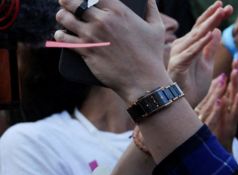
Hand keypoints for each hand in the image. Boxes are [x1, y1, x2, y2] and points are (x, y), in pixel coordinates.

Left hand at [54, 0, 171, 102]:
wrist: (145, 82)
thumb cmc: (152, 55)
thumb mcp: (157, 29)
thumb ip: (152, 8)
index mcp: (118, 11)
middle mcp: (102, 20)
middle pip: (73, 2)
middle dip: (67, 1)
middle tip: (66, 3)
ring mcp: (92, 35)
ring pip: (64, 18)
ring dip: (62, 16)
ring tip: (63, 17)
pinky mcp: (85, 50)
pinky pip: (63, 38)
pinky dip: (60, 35)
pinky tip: (61, 34)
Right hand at [168, 1, 232, 105]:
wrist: (184, 103)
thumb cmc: (193, 85)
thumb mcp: (207, 64)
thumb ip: (211, 48)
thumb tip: (216, 31)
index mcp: (191, 46)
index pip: (204, 28)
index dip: (215, 17)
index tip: (228, 8)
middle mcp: (184, 46)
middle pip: (200, 28)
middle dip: (213, 16)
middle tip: (225, 5)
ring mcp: (180, 54)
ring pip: (196, 37)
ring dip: (208, 24)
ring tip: (219, 13)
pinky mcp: (179, 64)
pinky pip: (191, 52)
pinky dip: (200, 43)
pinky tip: (209, 34)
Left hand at [196, 59, 237, 149]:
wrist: (217, 155)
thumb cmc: (217, 134)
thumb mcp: (217, 113)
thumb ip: (219, 96)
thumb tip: (221, 80)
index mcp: (228, 106)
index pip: (232, 86)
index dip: (235, 72)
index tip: (236, 57)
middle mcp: (231, 111)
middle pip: (236, 89)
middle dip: (237, 74)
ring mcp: (230, 118)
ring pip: (234, 99)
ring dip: (235, 85)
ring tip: (235, 72)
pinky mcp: (228, 127)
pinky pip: (230, 115)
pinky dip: (232, 105)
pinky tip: (234, 97)